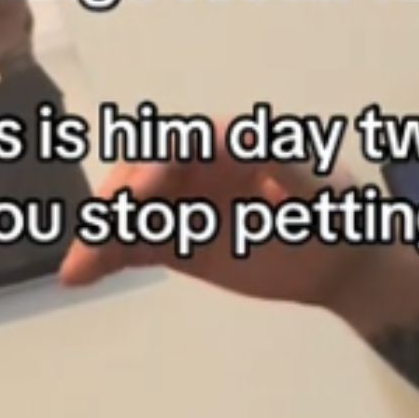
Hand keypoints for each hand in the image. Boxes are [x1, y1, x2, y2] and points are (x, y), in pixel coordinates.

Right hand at [58, 127, 372, 310]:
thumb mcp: (318, 186)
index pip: (175, 148)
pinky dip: (108, 259)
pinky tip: (81, 276)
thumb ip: (285, 163)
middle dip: (115, 208)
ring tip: (77, 270)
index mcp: (226, 143)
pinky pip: (137, 247)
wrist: (341, 261)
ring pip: (131, 217)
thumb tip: (260, 141)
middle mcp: (194, 170)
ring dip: (101, 239)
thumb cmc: (336, 212)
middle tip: (98, 241)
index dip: (151, 170)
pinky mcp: (179, 244)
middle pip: (139, 180)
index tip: (138, 200)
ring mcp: (184, 207)